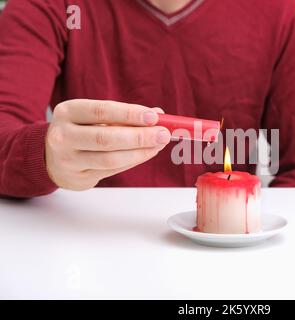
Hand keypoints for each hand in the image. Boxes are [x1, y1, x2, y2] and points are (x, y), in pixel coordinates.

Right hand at [45, 99, 170, 190]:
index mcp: (67, 112)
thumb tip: (159, 115)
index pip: (101, 110)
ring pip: (110, 158)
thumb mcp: (95, 117)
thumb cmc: (80, 131)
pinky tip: (146, 153)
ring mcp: (69, 159)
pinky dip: (133, 161)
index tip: (154, 117)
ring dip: (140, 152)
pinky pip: (112, 170)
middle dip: (139, 136)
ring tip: (158, 145)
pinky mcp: (78, 177)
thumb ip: (124, 115)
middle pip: (106, 138)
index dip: (129, 114)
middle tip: (163, 134)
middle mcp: (63, 136)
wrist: (51, 157)